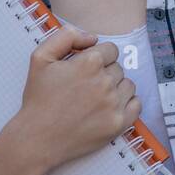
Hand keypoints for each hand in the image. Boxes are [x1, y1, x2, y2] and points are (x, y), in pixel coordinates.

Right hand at [19, 24, 141, 169]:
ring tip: (96, 98)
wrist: (38, 138)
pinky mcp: (118, 124)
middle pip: (118, 68)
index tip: (85, 69)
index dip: (97, 58)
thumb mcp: (40, 57)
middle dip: (104, 73)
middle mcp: (105, 82)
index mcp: (89, 62)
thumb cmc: (39, 98)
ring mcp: (114, 104)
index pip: (110, 49)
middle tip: (85, 87)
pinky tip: (110, 108)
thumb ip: (66, 36)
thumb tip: (92, 38)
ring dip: (116, 88)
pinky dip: (127, 104)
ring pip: (128, 85)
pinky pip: (136, 105)